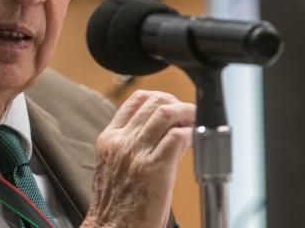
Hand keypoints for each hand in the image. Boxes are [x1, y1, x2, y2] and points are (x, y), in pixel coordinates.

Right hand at [82, 90, 195, 227]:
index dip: (160, 97)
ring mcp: (137, 154)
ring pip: (166, 113)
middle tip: (189, 114)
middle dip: (177, 103)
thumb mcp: (114, 166)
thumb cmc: (115, 206)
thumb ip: (133, 145)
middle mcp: (121, 142)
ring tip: (195, 122)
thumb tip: (165, 133)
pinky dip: (190, 134)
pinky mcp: (154, 169)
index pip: (136, 100)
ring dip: (187, 113)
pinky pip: (177, 138)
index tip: (172, 104)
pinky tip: (194, 141)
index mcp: (109, 139)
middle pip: (154, 102)